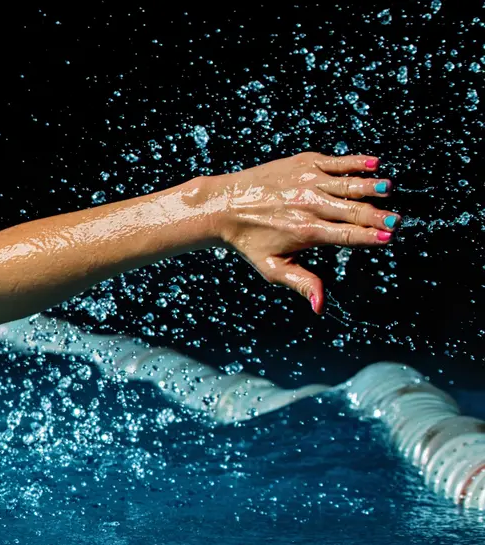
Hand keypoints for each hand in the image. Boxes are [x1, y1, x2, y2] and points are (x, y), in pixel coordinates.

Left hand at [204, 152, 395, 312]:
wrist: (223, 205)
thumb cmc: (249, 240)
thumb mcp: (272, 267)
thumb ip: (302, 283)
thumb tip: (321, 307)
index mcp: (306, 231)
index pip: (348, 235)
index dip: (371, 236)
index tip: (390, 237)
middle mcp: (309, 204)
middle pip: (353, 210)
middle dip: (378, 215)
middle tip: (398, 220)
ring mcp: (307, 181)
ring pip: (348, 184)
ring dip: (371, 186)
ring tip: (389, 189)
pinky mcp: (303, 163)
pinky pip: (336, 162)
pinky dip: (356, 163)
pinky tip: (375, 164)